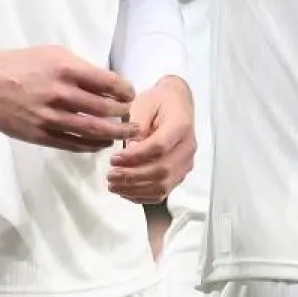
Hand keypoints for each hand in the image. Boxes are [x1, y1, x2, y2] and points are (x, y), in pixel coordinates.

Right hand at [0, 45, 139, 151]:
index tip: (130, 94)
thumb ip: (79, 68)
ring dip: (112, 134)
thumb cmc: (21, 64)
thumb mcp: (52, 53)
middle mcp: (59, 93)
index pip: (108, 83)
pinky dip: (90, 146)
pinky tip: (99, 143)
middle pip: (104, 110)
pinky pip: (72, 144)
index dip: (125, 91)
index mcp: (65, 69)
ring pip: (91, 131)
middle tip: (131, 117)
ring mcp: (49, 117)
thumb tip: (107, 84)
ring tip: (122, 134)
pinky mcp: (39, 135)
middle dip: (124, 116)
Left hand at [108, 75, 194, 203]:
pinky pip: (163, 192)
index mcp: (180, 126)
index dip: (134, 157)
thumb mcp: (144, 103)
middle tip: (110, 175)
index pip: (159, 147)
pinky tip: (124, 191)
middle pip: (161, 170)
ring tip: (113, 184)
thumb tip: (129, 150)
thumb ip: (137, 126)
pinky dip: (142, 196)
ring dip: (135, 189)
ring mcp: (185, 163)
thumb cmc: (159, 102)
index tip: (114, 159)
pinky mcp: (179, 174)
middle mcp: (187, 147)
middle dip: (132, 176)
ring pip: (162, 185)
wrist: (176, 103)